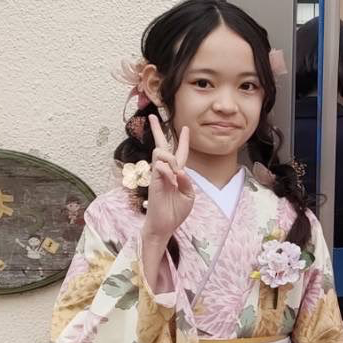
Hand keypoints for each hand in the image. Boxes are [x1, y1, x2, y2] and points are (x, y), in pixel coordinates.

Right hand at [142, 116, 193, 244]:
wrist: (165, 226)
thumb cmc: (176, 212)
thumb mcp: (189, 197)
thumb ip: (187, 182)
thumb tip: (180, 170)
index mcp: (177, 174)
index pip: (181, 153)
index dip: (184, 141)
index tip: (186, 128)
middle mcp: (166, 172)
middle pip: (162, 145)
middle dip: (156, 130)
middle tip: (152, 116)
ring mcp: (158, 175)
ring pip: (160, 152)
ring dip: (171, 158)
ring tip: (175, 174)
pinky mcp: (153, 181)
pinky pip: (159, 166)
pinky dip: (168, 170)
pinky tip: (172, 180)